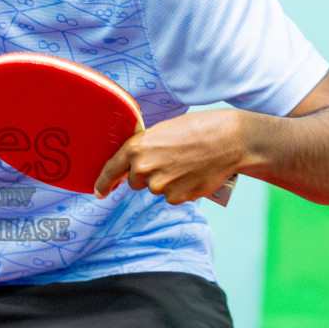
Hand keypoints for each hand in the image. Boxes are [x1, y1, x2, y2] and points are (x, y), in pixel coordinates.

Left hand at [94, 109, 248, 203]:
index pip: (112, 169)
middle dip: (148, 175)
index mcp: (137, 147)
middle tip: (170, 160)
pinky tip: (193, 175)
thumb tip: (136, 165)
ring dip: (167, 182)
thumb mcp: (163, 132)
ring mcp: (160, 185)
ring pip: (156, 189)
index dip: (104, 183)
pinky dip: (181, 190)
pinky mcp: (176, 197)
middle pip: (136, 181)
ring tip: (186, 164)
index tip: (100, 192)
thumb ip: (145, 149)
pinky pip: (172, 198)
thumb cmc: (198, 129)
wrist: (229, 140)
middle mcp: (143, 168)